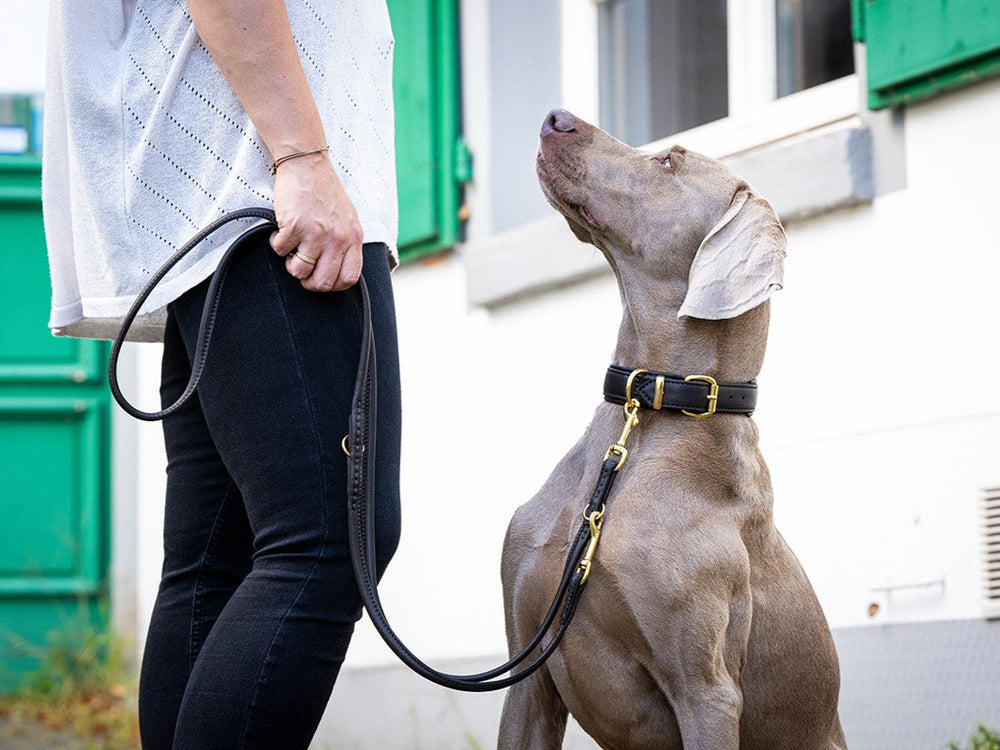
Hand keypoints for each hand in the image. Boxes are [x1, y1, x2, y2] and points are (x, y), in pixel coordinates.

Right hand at [269, 152, 363, 291]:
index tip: (321, 277)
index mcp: (353, 238)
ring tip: (292, 246)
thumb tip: (337, 270)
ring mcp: (316, 234)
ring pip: (299, 271)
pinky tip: (282, 229)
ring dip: (290, 262)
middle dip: (308, 281)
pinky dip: (277, 243)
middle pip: (322, 283)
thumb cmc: (326, 191)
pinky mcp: (294, 226)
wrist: (307, 164)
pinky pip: (280, 251)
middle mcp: (337, 239)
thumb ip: (346, 243)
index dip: (332, 285)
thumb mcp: (347, 219)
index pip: (348, 279)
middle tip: (301, 268)